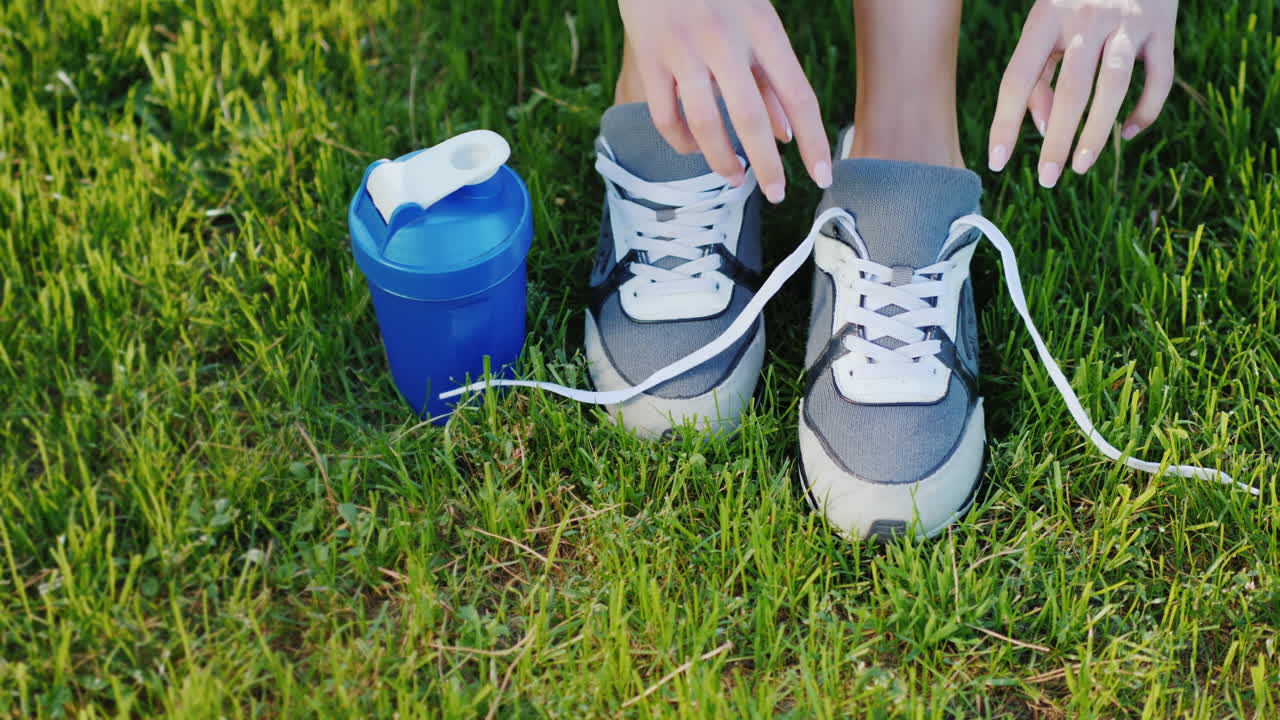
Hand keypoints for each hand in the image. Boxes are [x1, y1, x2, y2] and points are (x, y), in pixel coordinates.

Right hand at [617, 0, 831, 202]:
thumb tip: (788, 134)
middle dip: (769, 166)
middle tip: (776, 194)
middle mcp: (724, 39)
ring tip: (735, 177)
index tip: (823, 175)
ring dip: (722, 161)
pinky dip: (683, 142)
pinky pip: (666, 117)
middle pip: (751, 118)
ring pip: (706, 124)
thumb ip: (771, 76)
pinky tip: (695, 149)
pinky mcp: (650, 58)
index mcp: (761, 27)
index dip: (814, 140)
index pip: (798, 94)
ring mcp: (684, 50)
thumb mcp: (755, 20)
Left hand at [987, 0, 1176, 186]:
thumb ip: (1039, 73)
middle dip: (1059, 139)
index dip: (1005, 122)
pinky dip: (1146, 110)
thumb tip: (1044, 128)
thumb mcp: (1047, 23)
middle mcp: (1088, 18)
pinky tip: (1126, 134)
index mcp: (1046, 17)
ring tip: (1082, 167)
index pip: (1018, 77)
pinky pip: (1160, 77)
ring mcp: (1130, 22)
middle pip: (1072, 88)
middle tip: (1048, 179)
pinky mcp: (1164, 26)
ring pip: (1116, 85)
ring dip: (1098, 130)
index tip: (997, 162)